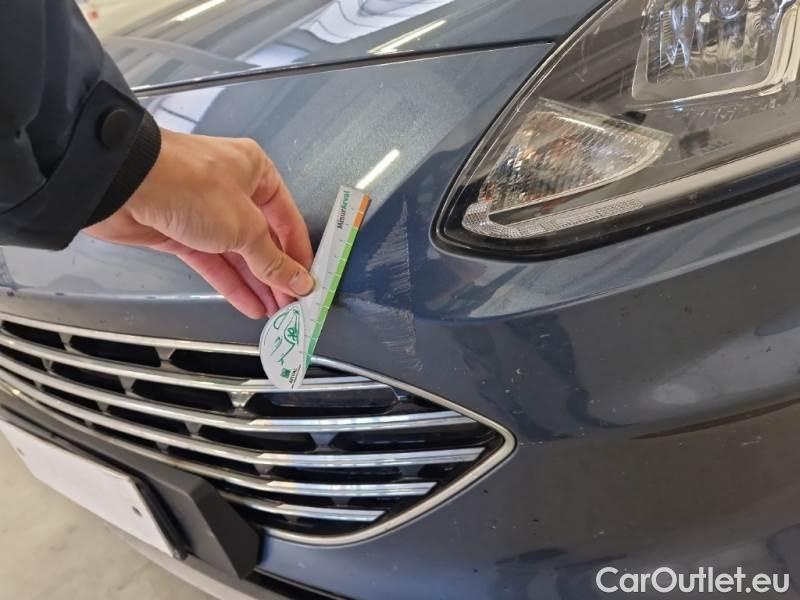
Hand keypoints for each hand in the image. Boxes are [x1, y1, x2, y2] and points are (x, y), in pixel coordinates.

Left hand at [85, 129, 313, 318]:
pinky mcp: (181, 233)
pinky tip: (249, 304)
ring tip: (276, 311)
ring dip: (257, 283)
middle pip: (264, 239)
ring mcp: (205, 212)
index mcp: (257, 172)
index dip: (299, 254)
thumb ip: (272, 260)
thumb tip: (299, 280)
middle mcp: (233, 189)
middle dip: (278, 274)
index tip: (310, 282)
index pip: (288, 220)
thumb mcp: (244, 227)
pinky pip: (214, 262)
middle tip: (294, 303)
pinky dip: (231, 283)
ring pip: (238, 254)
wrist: (123, 184)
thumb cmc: (187, 184)